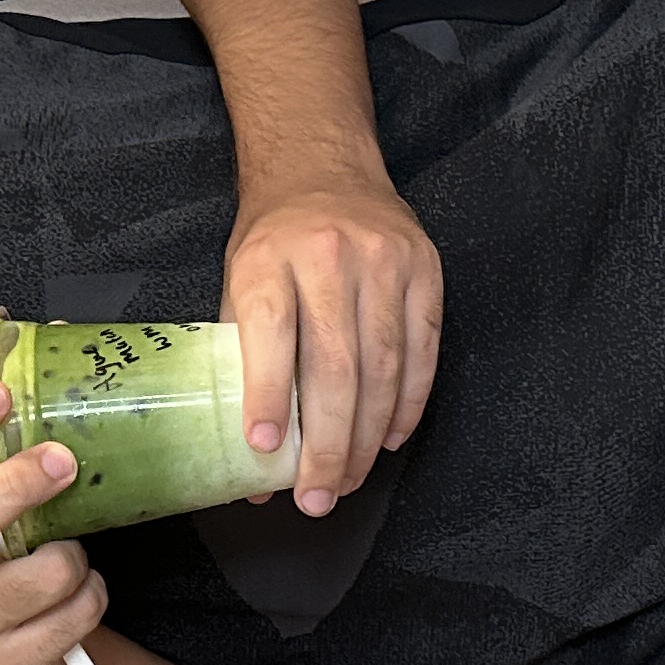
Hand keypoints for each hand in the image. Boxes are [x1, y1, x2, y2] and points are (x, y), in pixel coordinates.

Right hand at [0, 375, 107, 664]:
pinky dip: (90, 598)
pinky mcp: (3, 659)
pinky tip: (78, 592)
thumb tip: (68, 340)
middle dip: (10, 490)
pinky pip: (68, 620)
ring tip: (73, 549)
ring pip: (33, 577)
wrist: (23, 635)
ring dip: (73, 556)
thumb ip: (15, 428)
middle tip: (61, 460)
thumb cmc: (10, 543)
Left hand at [222, 168, 442, 517]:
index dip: (267, 395)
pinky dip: (408, 404)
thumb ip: (243, 363)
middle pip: (335, 365)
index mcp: (269, 257)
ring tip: (348, 480)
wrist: (322, 167)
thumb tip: (255, 459)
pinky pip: (423, 350)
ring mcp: (385, 260)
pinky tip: (388, 438)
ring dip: (367, 437)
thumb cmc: (274, 240)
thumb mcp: (239, 282)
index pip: (271, 333)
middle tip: (316, 497)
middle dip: (326, 443)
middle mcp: (328, 256)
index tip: (264, 449)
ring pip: (384, 367)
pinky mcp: (425, 269)